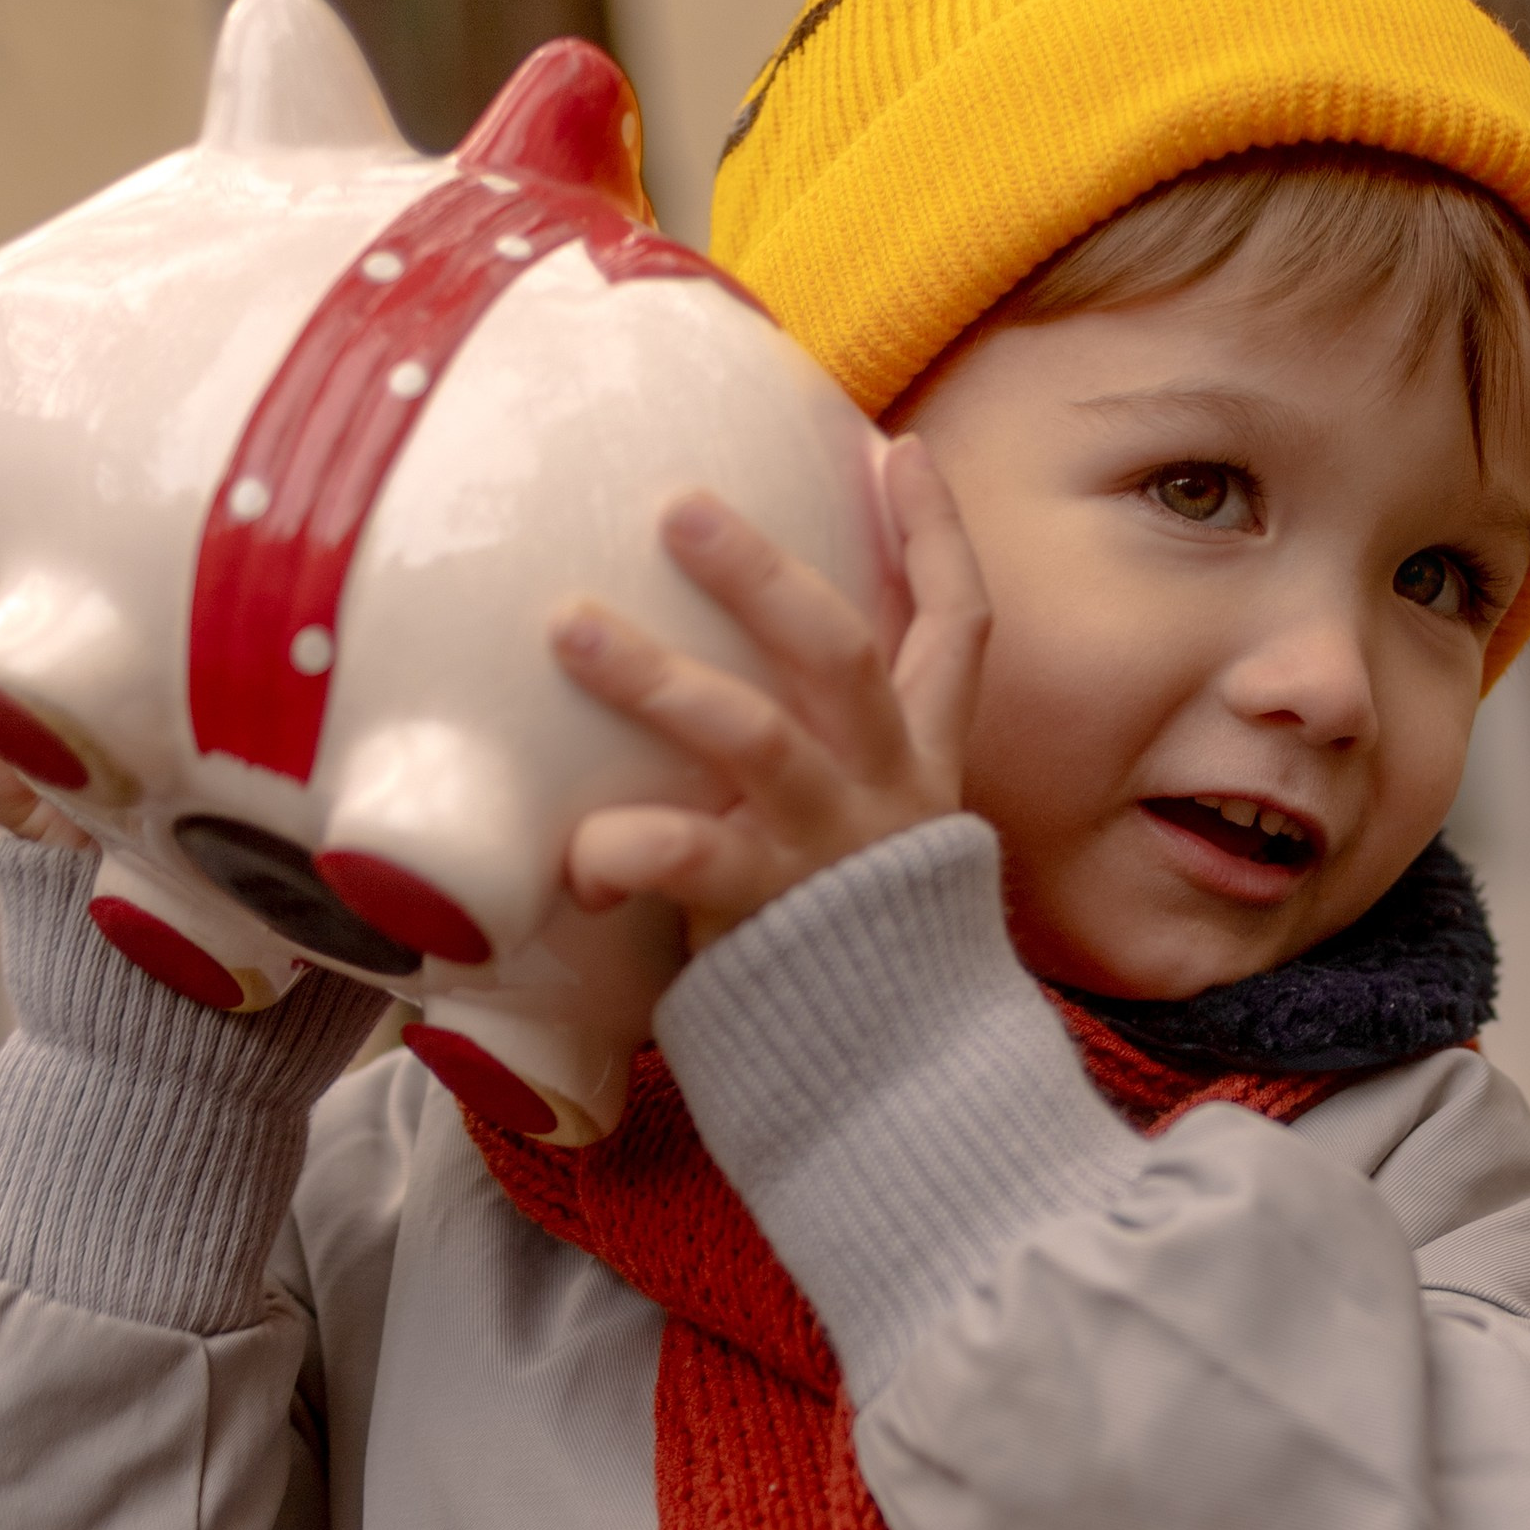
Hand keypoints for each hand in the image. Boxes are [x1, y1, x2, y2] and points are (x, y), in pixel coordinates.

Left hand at [550, 434, 989, 950]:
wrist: (901, 1082)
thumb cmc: (853, 941)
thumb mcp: (869, 834)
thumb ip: (827, 755)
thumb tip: (735, 677)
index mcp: (924, 759)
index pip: (960, 626)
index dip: (938, 534)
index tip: (900, 448)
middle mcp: (889, 788)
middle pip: (840, 652)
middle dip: (761, 573)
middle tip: (678, 506)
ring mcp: (833, 848)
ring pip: (756, 737)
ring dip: (659, 676)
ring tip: (570, 627)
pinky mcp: (774, 915)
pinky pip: (689, 860)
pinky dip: (624, 848)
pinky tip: (572, 854)